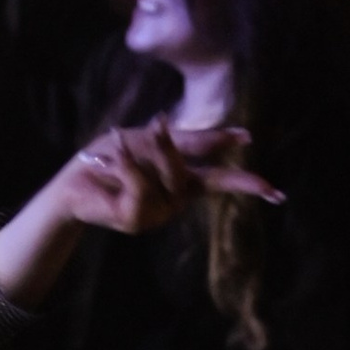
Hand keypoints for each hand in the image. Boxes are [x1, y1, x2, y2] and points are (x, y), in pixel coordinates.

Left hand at [60, 120, 279, 232]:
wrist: (72, 181)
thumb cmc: (110, 158)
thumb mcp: (148, 139)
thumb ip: (185, 140)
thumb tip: (224, 131)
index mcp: (181, 181)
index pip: (220, 182)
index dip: (247, 185)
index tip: (277, 193)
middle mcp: (174, 201)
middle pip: (187, 171)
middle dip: (167, 146)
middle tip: (150, 128)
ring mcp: (156, 215)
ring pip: (164, 178)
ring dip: (139, 155)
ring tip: (115, 149)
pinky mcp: (135, 221)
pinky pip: (140, 186)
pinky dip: (124, 167)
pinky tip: (110, 162)